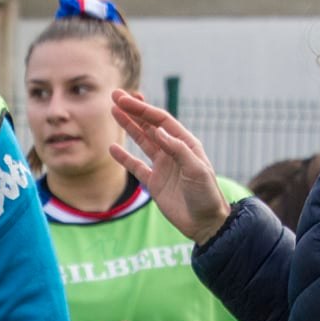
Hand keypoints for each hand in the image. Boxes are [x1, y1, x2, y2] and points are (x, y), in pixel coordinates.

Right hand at [109, 90, 229, 245]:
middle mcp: (173, 151)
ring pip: (142, 141)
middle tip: (114, 96)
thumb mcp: (197, 170)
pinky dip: (124, 158)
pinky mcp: (154, 183)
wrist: (205, 223)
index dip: (142, 110)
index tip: (126, 100)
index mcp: (185, 144)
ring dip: (128, 127)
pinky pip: (136, 166)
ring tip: (113, 112)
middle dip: (132, 111)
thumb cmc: (206, 195)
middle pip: (149, 126)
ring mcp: (163, 166)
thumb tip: (158, 131)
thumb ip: (178, 150)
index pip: (160, 121)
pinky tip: (113, 148)